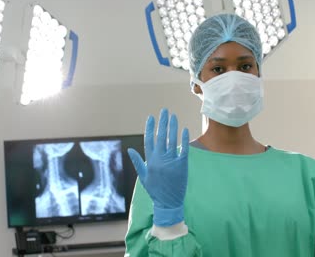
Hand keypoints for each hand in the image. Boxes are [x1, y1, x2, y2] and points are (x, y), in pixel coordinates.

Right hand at [127, 108, 188, 225]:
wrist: (168, 203)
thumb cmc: (155, 190)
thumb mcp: (143, 177)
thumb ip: (137, 162)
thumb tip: (130, 150)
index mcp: (150, 161)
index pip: (149, 140)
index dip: (150, 128)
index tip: (151, 117)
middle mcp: (160, 160)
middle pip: (161, 137)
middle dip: (162, 122)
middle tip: (164, 111)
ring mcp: (171, 162)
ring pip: (172, 140)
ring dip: (172, 127)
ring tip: (173, 116)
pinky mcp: (182, 165)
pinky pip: (183, 149)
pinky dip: (184, 139)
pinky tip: (184, 129)